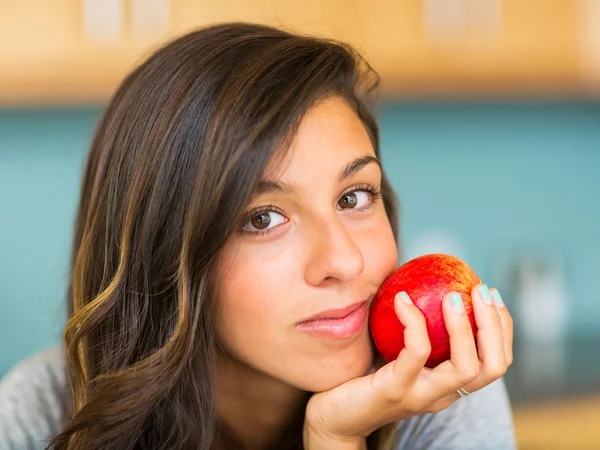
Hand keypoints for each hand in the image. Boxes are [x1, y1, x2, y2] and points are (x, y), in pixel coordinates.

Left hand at [303, 284, 512, 448]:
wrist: (334, 419)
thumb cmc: (363, 379)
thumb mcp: (398, 355)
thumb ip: (415, 332)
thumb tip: (424, 284)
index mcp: (448, 386)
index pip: (495, 363)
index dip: (503, 328)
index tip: (492, 295)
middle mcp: (442, 395)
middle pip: (491, 367)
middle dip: (495, 326)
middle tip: (481, 290)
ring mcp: (420, 395)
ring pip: (464, 367)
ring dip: (463, 326)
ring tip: (451, 296)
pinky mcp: (395, 391)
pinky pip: (416, 353)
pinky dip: (414, 322)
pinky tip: (401, 299)